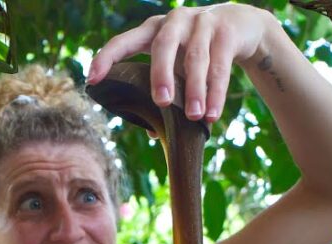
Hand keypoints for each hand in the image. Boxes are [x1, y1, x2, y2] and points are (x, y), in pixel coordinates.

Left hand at [88, 4, 276, 122]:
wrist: (239, 24)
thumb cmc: (194, 51)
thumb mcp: (176, 65)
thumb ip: (164, 90)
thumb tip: (153, 132)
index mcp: (151, 30)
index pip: (123, 42)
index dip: (106, 58)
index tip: (92, 80)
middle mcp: (173, 22)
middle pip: (163, 46)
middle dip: (161, 75)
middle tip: (161, 102)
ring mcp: (201, 23)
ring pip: (196, 59)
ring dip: (195, 90)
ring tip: (194, 117)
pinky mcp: (226, 31)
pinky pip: (220, 66)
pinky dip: (216, 93)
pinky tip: (212, 115)